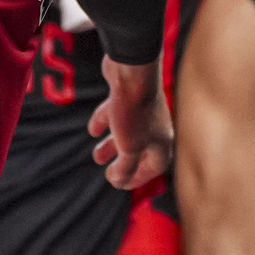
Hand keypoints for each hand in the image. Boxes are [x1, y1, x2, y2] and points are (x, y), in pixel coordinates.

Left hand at [91, 57, 173, 189]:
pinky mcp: (127, 95)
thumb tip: (117, 179)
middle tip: (108, 172)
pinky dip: (104, 123)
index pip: (154, 167)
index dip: (137, 179)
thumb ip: (125, 167)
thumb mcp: (129, 147)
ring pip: (127, 133)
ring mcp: (141, 109)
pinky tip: (93, 129)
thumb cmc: (134, 111)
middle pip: (141, 151)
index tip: (119, 183)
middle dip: (123, 163)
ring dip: (111, 146)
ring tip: (96, 155)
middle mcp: (155, 126)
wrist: (132, 70)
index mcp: (161, 141)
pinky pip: (116, 114)